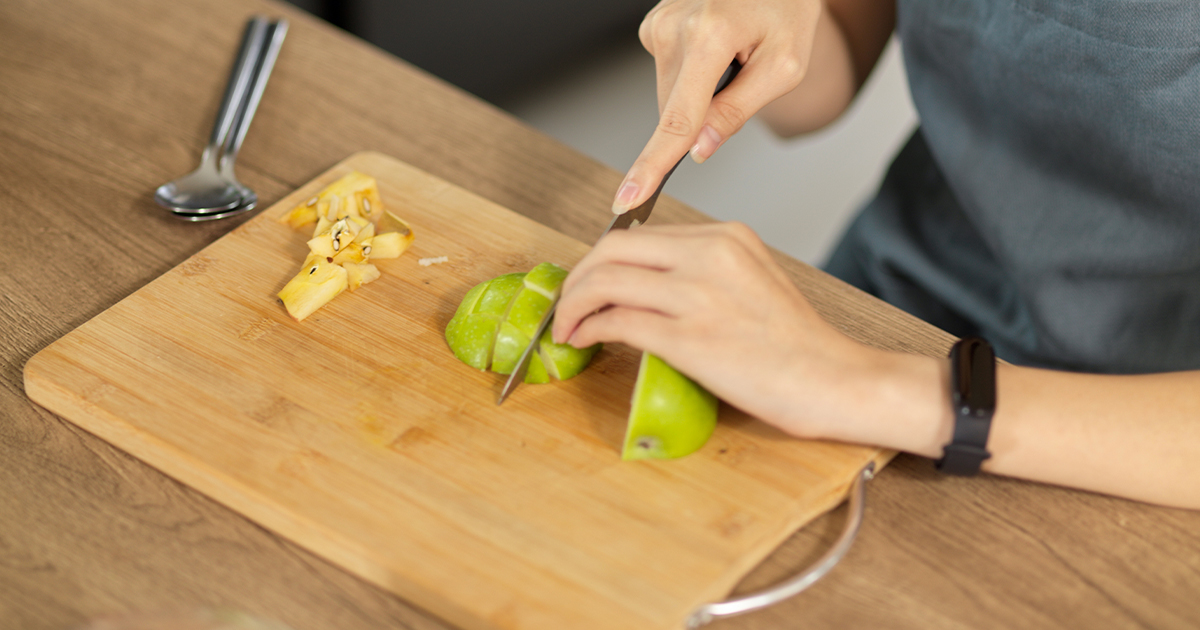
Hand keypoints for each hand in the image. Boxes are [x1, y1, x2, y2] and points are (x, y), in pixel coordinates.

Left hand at [552, 222, 893, 440]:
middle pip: (613, 249)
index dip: (601, 260)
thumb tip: (644, 286)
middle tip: (567, 305)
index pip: (640, 236)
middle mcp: (710, 255)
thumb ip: (704, 272)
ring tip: (567, 327)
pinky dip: (588, 329)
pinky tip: (583, 341)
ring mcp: (699, 294)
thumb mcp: (752, 281)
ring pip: (606, 281)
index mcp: (726, 237)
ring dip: (573, 305)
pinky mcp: (690, 338)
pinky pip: (617, 321)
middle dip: (578, 277)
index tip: (587, 284)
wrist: (836, 380)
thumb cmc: (797, 344)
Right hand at [613, 0, 822, 212]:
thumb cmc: (787, 9)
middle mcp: (673, 26)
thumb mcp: (784, 66)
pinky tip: (715, 47)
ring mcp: (658, 23)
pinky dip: (691, 74)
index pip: (677, 119)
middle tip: (742, 76)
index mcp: (710, 37)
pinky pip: (668, 73)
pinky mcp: (653, 24)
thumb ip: (738, 111)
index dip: (653, 165)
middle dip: (704, 115)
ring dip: (699, 93)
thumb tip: (698, 150)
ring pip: (670, 96)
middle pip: (675, 111)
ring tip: (732, 54)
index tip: (630, 198)